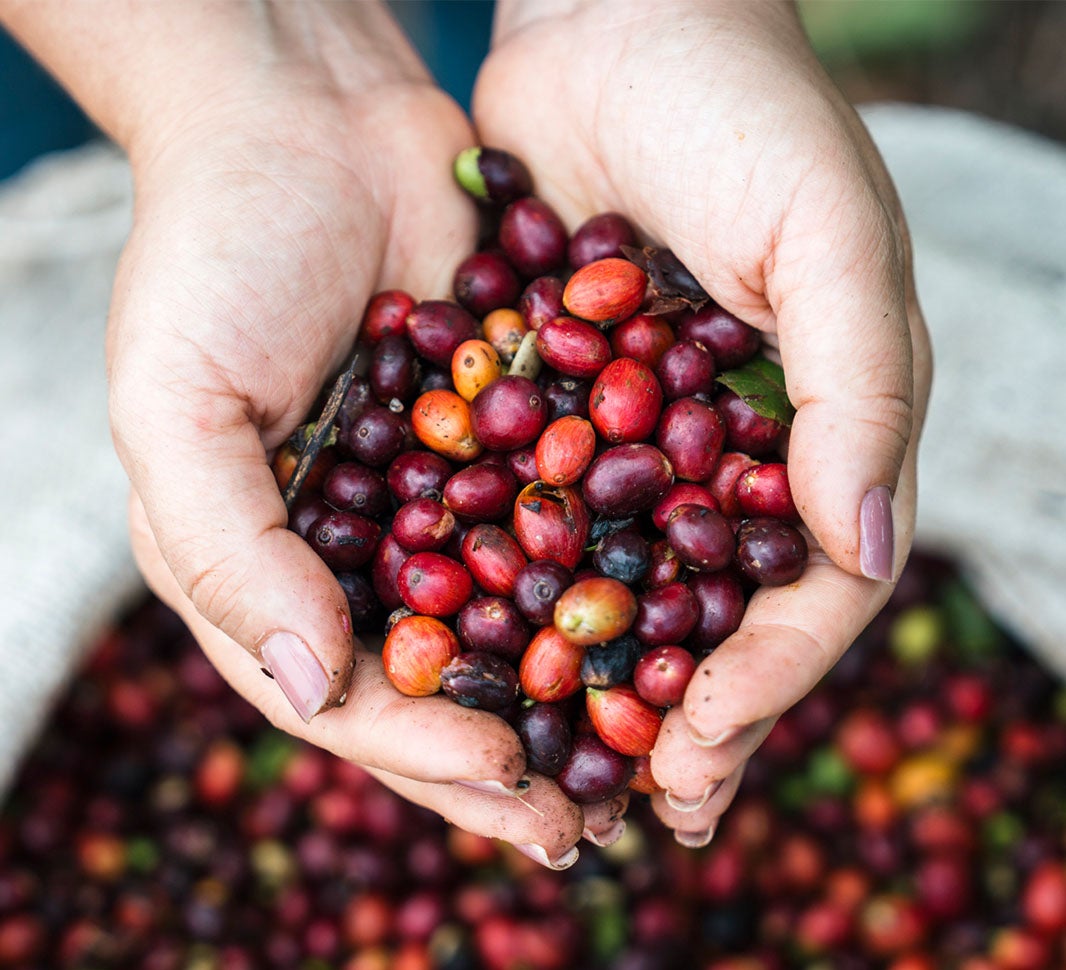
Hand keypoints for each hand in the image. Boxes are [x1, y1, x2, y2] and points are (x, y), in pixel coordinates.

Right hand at [0, 0, 611, 866]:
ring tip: (646, 755)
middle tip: (588, 818)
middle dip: (510, 751)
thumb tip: (311, 690)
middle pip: (441, 676)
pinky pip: (568, 521)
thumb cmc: (216, 254)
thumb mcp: (176, 403)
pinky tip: (674, 622)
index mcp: (271, 566)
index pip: (345, 692)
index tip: (508, 781)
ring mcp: (443, 495)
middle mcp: (362, 547)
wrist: (309, 118)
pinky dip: (616, 573)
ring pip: (516, 617)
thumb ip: (225, 550)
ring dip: (576, 689)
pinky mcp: (514, 437)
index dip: (422, 747)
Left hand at [475, 0, 931, 842]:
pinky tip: (478, 655)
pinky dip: (515, 594)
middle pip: (715, 615)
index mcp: (821, 430)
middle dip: (679, 714)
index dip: (765, 678)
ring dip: (597, 684)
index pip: (813, 591)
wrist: (616, 24)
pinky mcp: (557, 409)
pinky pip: (536, 521)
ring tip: (563, 772)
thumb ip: (862, 390)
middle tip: (637, 805)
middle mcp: (734, 453)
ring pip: (624, 590)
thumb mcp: (832, 237)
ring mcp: (642, 439)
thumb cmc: (744, 113)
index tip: (696, 745)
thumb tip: (869, 552)